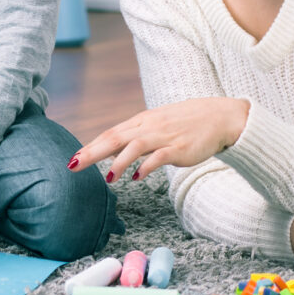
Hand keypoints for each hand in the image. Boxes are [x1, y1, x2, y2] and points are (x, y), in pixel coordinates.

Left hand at [68, 97, 249, 181]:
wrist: (220, 117)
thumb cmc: (187, 123)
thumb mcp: (158, 126)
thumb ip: (136, 137)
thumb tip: (114, 154)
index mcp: (143, 121)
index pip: (111, 133)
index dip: (91, 146)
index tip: (73, 159)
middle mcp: (150, 126)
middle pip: (115, 138)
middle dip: (93, 152)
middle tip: (73, 166)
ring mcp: (165, 136)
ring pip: (135, 145)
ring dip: (119, 161)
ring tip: (108, 177)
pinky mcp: (179, 147)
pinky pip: (159, 156)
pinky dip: (147, 166)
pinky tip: (137, 177)